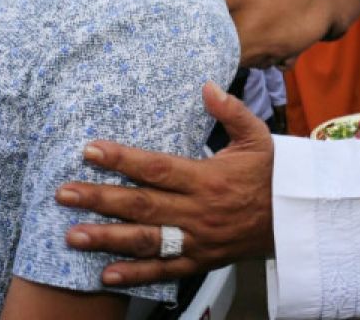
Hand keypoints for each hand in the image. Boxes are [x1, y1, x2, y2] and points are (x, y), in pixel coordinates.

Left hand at [56, 83, 274, 285]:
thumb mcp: (257, 136)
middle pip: (141, 205)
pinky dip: (136, 274)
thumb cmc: (272, 173)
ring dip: (107, 238)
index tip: (90, 150)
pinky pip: (165, 270)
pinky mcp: (200, 260)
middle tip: (64, 194)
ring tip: (73, 235)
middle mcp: (198, 211)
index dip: (122, 159)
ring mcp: (197, 239)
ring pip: (147, 240)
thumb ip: (231, 111)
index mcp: (208, 178)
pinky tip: (106, 273)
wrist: (295, 217)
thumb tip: (207, 86)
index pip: (157, 167)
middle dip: (99, 199)